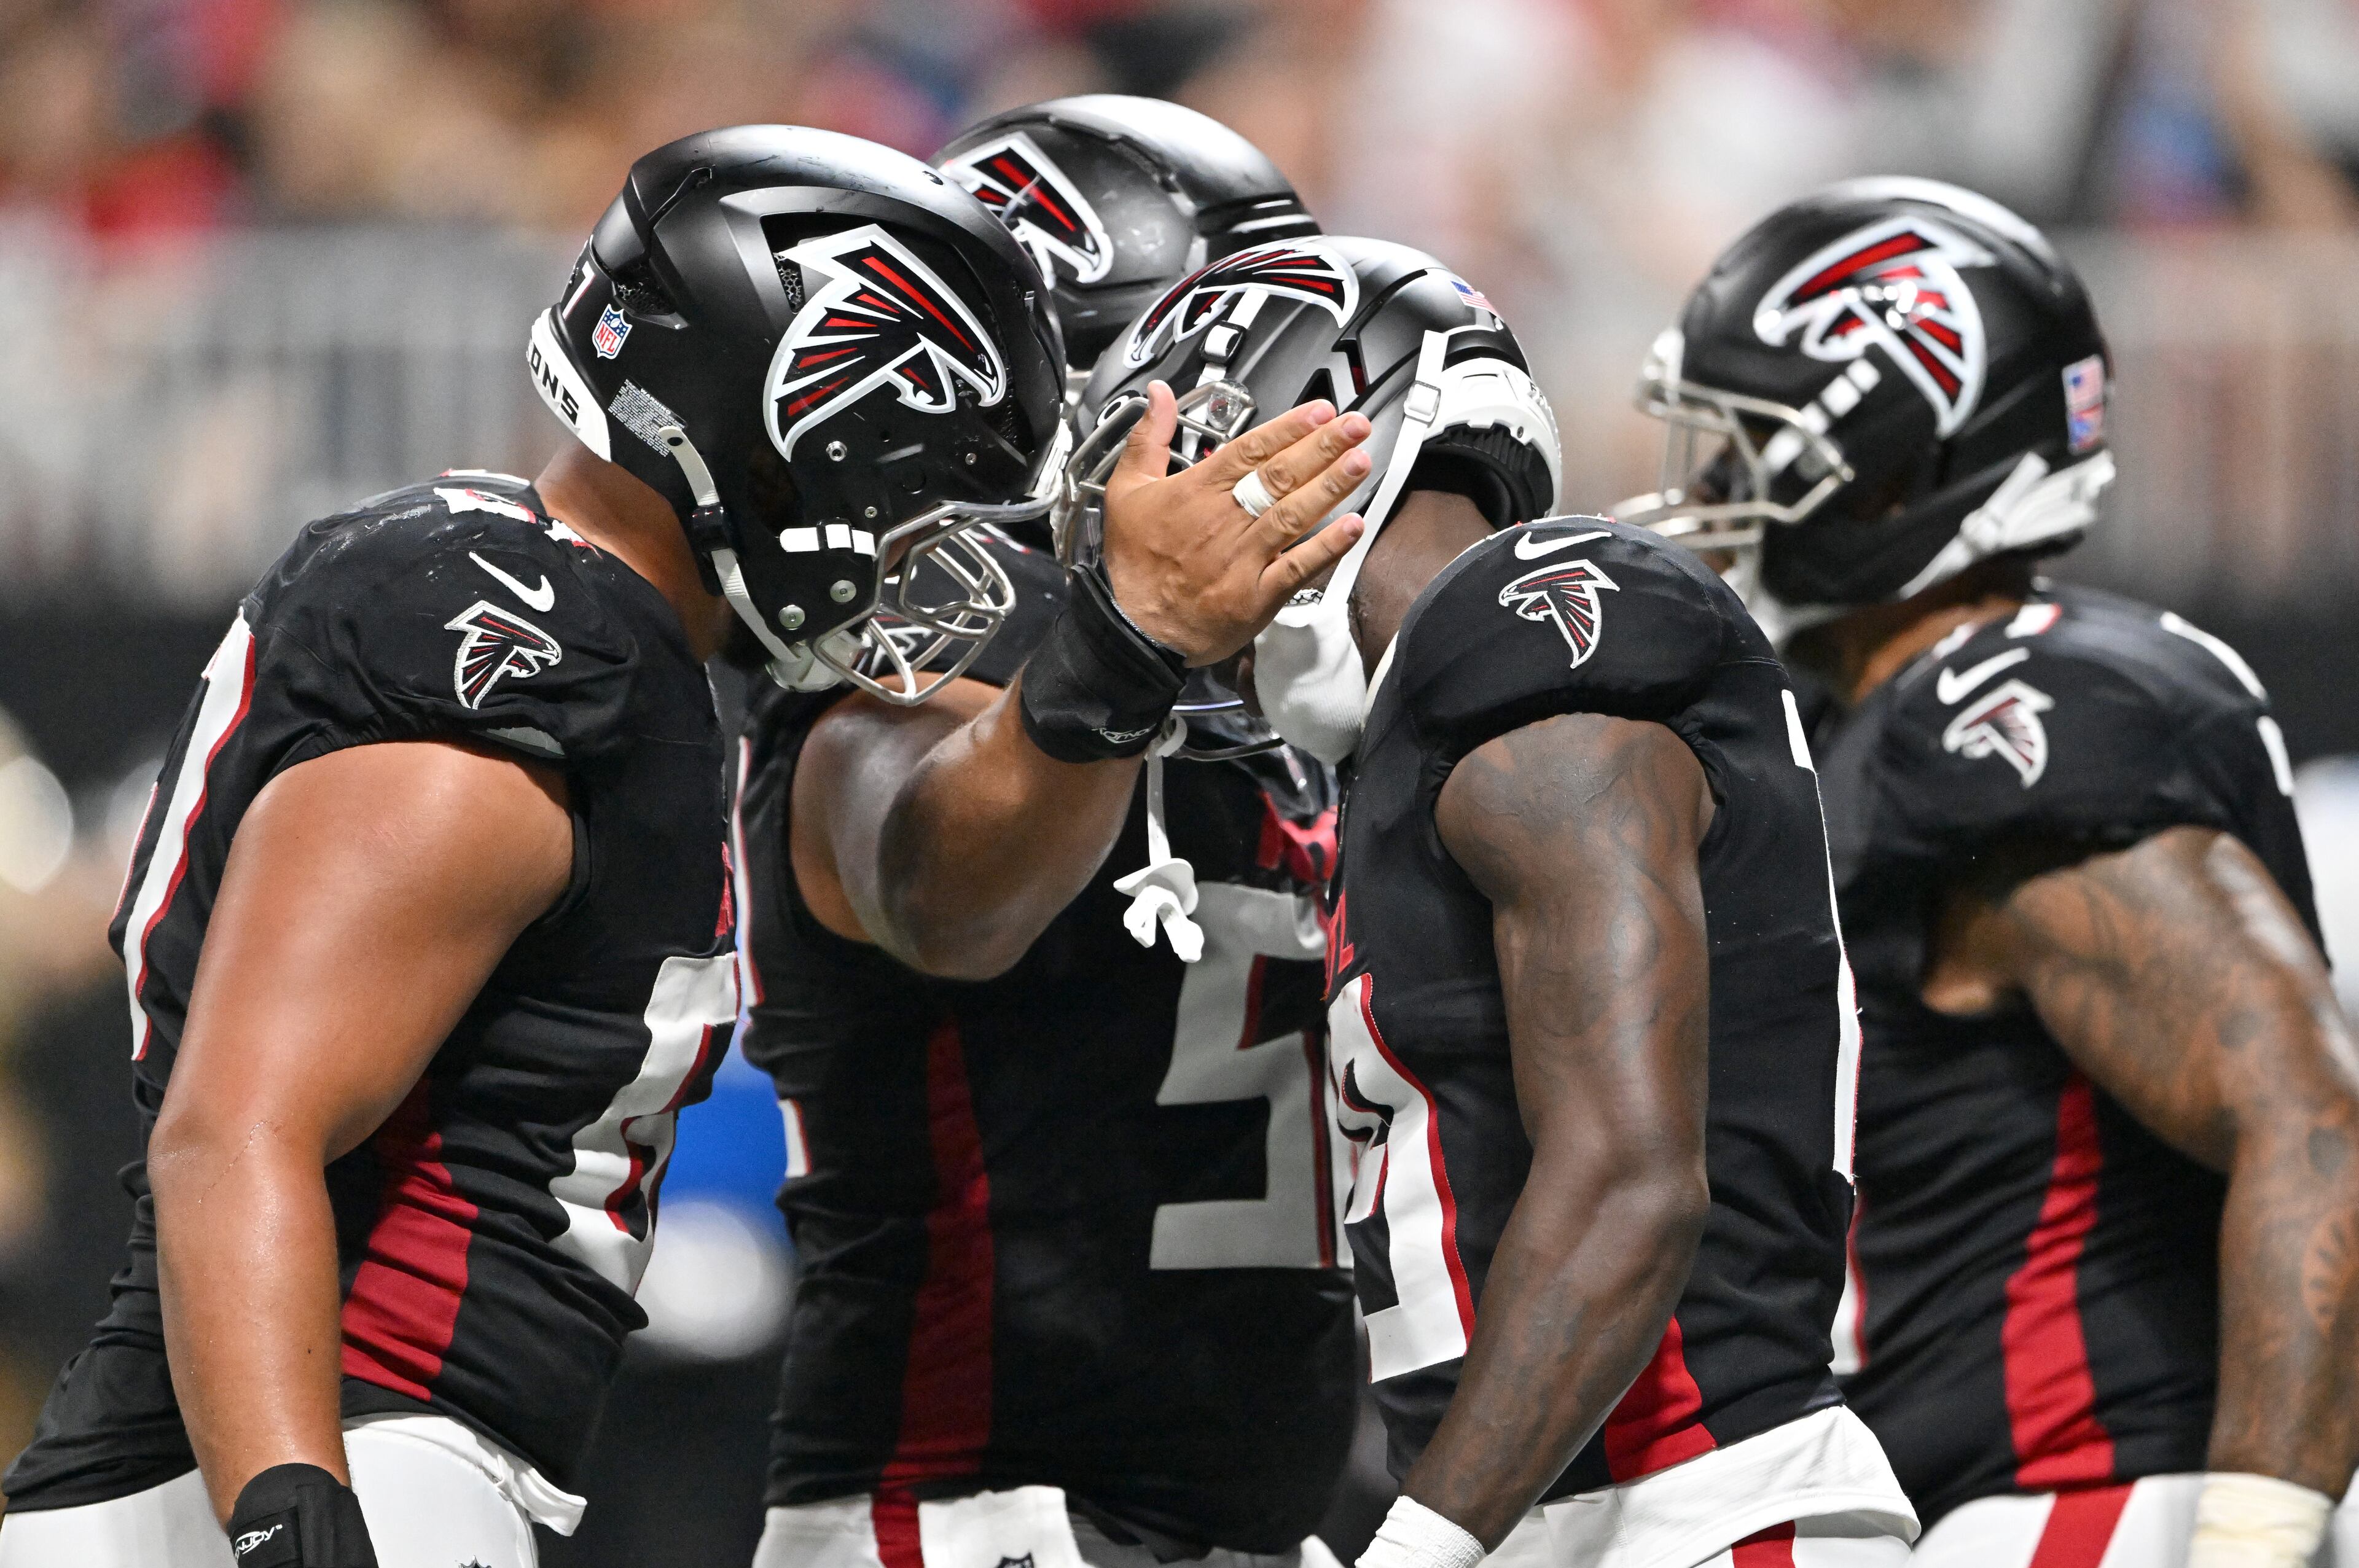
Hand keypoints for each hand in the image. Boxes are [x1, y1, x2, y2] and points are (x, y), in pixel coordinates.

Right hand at [1100, 382, 1371, 665]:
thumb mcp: (1127, 490)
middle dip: (1322, 447)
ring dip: (1330, 487)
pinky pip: (1297, 567)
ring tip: (1359, 462)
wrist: (1133, 629)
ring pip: (1293, 515)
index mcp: (1197, 492)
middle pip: (1280, 476)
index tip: (1320, 411)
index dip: (1289, 428)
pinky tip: (1352, 527)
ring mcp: (1243, 558)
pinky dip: (1326, 547)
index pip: (1251, 450)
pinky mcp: (1256, 595)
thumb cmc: (1134, 564)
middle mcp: (1225, 521)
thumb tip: (1158, 395)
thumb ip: (1149, 438)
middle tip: (1355, 426)